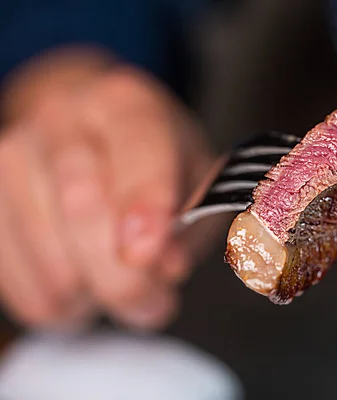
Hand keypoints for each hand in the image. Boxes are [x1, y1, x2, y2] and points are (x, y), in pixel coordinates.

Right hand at [0, 47, 216, 330]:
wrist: (89, 138)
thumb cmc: (153, 162)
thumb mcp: (195, 176)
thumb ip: (193, 216)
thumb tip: (163, 265)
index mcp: (126, 104)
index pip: (137, 153)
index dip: (144, 207)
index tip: (150, 253)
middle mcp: (61, 121)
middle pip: (81, 211)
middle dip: (125, 278)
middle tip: (155, 302)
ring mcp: (12, 159)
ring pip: (51, 262)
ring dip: (94, 295)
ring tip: (117, 279)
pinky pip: (22, 287)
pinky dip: (60, 303)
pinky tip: (82, 279)